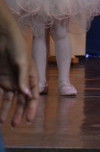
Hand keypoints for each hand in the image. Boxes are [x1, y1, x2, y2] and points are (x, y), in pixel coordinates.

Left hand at [0, 2, 38, 126]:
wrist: (3, 37)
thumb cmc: (17, 47)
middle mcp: (22, 81)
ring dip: (7, 111)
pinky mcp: (1, 79)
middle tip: (15, 125)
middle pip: (22, 100)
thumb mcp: (22, 63)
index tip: (28, 120)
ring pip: (11, 100)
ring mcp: (11, 80)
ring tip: (3, 123)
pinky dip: (0, 102)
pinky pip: (1, 94)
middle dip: (19, 113)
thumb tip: (28, 95)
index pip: (33, 95)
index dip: (31, 108)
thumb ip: (23, 79)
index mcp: (32, 76)